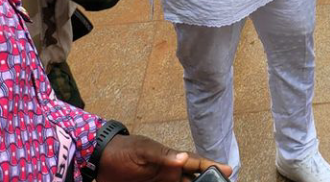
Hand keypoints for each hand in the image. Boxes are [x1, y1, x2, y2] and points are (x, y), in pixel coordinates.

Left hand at [97, 134, 232, 181]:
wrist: (100, 160)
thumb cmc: (125, 150)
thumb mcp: (144, 151)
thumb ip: (163, 155)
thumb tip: (184, 158)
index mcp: (170, 159)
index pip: (196, 163)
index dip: (212, 166)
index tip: (228, 170)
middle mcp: (169, 172)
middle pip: (192, 179)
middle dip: (206, 181)